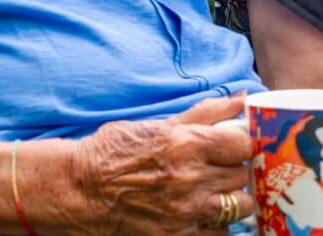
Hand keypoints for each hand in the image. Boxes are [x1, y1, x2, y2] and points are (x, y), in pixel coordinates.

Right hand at [69, 94, 252, 234]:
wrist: (79, 190)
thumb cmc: (116, 151)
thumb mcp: (159, 123)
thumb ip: (205, 113)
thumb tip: (241, 99)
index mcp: (187, 144)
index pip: (243, 144)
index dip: (243, 144)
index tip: (236, 145)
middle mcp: (190, 180)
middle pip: (242, 176)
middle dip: (235, 170)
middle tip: (222, 167)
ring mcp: (185, 214)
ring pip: (238, 208)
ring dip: (232, 198)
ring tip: (215, 191)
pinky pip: (218, 235)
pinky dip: (217, 224)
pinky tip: (203, 213)